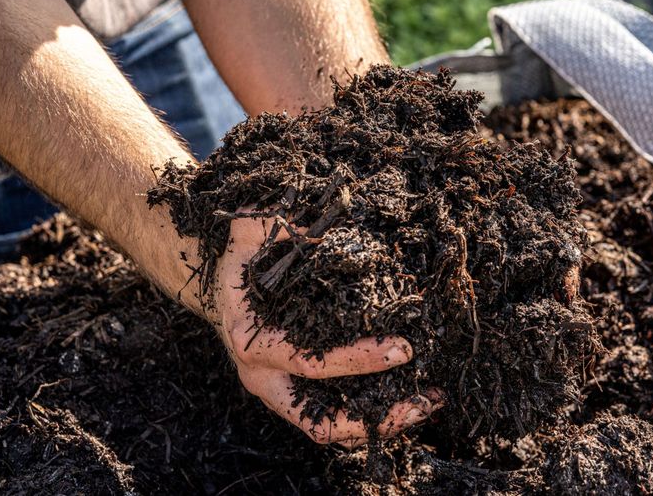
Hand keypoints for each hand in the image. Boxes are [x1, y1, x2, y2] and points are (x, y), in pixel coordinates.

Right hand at [213, 211, 442, 446]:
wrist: (225, 294)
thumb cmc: (241, 264)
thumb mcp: (247, 235)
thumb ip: (271, 221)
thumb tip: (318, 223)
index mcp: (252, 343)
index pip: (310, 363)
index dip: (357, 360)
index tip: (404, 347)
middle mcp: (265, 379)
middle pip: (322, 423)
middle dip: (376, 418)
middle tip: (424, 402)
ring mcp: (281, 393)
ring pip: (331, 430)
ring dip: (380, 423)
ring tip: (427, 404)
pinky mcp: (297, 397)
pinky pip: (334, 419)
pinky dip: (370, 415)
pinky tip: (408, 397)